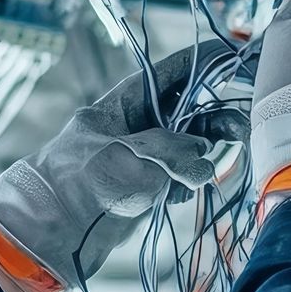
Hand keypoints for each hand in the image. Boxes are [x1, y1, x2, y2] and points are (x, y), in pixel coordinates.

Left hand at [0, 45, 222, 290]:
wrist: (48, 236)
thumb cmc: (81, 185)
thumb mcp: (132, 156)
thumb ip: (175, 149)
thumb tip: (203, 155)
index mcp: (121, 105)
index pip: (166, 74)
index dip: (199, 63)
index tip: (230, 55)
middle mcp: (131, 128)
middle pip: (182, 112)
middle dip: (213, 117)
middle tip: (242, 126)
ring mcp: (136, 160)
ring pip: (182, 149)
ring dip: (203, 154)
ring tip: (216, 165)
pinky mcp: (139, 191)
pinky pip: (173, 179)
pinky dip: (185, 184)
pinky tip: (184, 192)